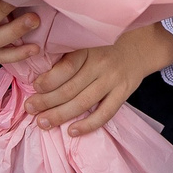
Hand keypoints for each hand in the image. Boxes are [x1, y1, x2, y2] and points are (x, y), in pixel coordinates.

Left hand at [28, 22, 172, 132]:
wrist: (141, 46)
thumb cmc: (105, 45)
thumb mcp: (86, 40)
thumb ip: (68, 54)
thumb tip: (39, 73)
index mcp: (87, 49)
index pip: (66, 68)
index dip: (48, 80)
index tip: (34, 87)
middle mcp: (100, 64)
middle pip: (70, 88)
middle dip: (46, 102)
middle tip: (30, 110)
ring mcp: (113, 80)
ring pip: (83, 103)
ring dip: (60, 115)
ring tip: (43, 123)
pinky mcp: (123, 93)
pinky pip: (105, 113)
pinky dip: (88, 125)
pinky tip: (72, 131)